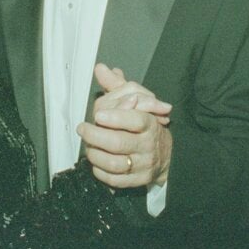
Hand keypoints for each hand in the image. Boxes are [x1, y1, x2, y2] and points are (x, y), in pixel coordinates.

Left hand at [77, 64, 172, 188]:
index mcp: (149, 122)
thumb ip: (117, 86)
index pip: (135, 119)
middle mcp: (147, 144)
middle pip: (118, 142)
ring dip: (95, 155)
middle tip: (82, 129)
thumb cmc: (146, 124)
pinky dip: (101, 172)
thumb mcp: (136, 101)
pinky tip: (95, 162)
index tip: (98, 115)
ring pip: (114, 163)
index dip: (116, 117)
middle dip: (95, 136)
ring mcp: (143, 164)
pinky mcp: (138, 180)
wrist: (166, 154)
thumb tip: (101, 68)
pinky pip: (116, 180)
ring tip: (87, 145)